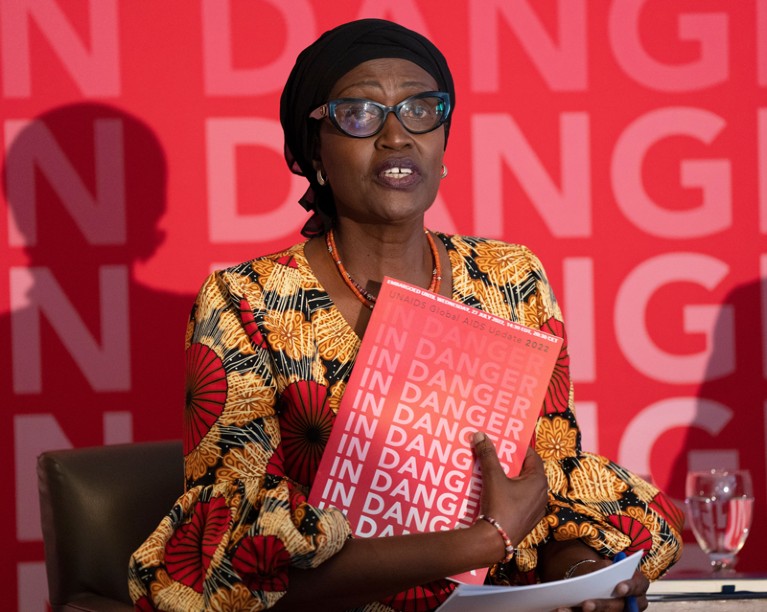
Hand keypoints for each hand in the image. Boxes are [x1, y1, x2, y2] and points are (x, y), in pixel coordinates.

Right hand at [471, 431, 547, 546]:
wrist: (496, 541)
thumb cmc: (499, 506)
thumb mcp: (492, 477)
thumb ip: (487, 455)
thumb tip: (480, 434)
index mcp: (538, 481)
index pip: (533, 457)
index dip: (520, 449)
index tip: (507, 445)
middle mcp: (542, 494)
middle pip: (529, 472)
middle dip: (514, 464)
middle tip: (500, 458)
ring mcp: (537, 509)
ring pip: (526, 488)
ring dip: (514, 480)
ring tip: (498, 476)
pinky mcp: (530, 521)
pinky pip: (523, 502)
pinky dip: (514, 495)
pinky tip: (500, 496)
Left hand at [554, 568, 649, 611]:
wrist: (591, 582)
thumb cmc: (600, 572)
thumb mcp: (601, 566)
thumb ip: (603, 569)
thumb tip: (602, 572)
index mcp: (637, 584)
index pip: (639, 586)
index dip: (630, 587)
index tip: (618, 588)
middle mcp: (633, 603)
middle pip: (621, 607)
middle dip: (602, 606)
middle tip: (586, 604)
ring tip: (567, 609)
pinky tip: (563, 610)